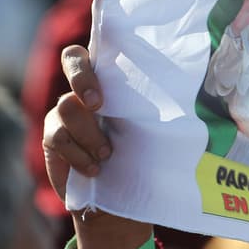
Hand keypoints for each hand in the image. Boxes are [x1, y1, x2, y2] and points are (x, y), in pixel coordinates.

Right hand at [42, 45, 152, 248]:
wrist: (119, 202)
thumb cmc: (142, 161)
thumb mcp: (153, 133)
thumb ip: (158, 108)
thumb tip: (195, 88)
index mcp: (112, 81)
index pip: (101, 47)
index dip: (102, 52)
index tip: (109, 85)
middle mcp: (85, 90)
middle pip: (72, 58)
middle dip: (84, 78)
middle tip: (98, 105)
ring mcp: (65, 112)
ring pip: (67, 105)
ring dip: (89, 133)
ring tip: (107, 155)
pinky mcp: (52, 137)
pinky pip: (58, 136)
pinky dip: (78, 155)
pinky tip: (93, 170)